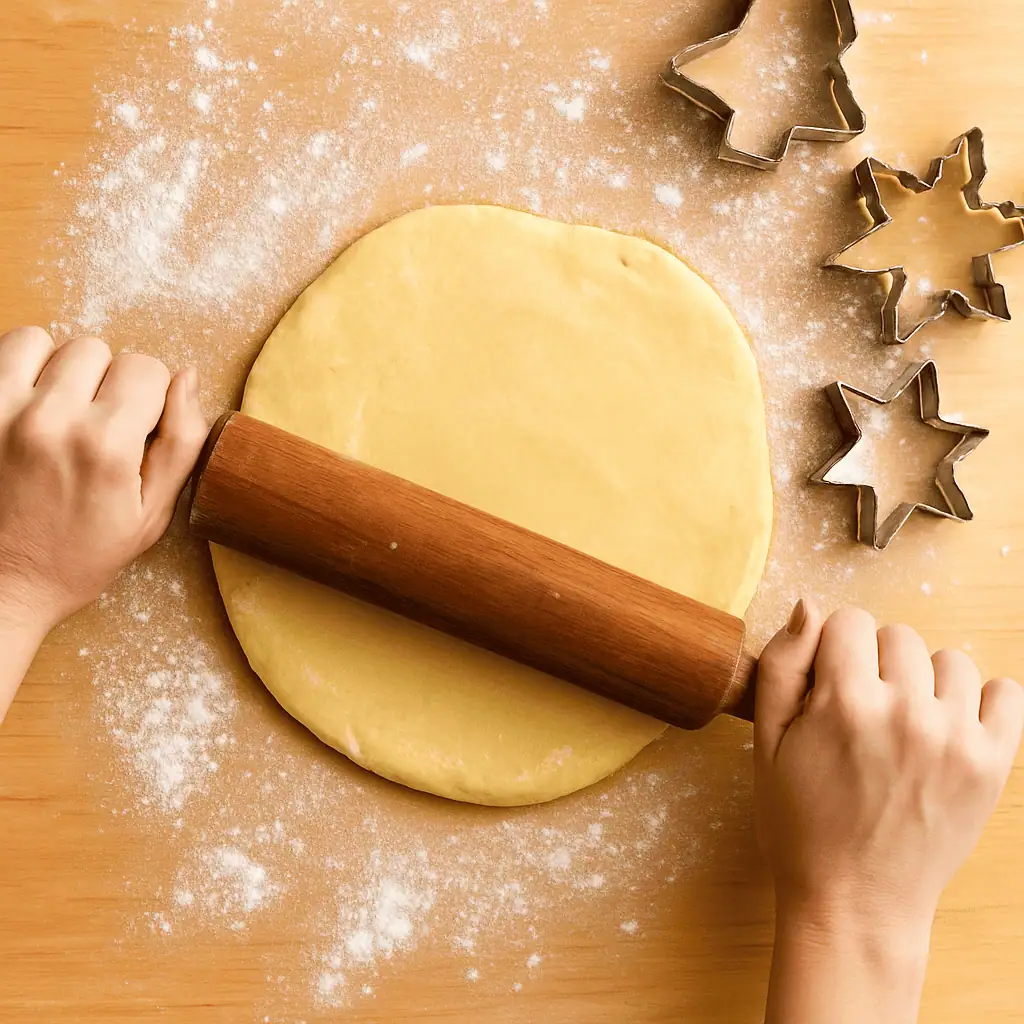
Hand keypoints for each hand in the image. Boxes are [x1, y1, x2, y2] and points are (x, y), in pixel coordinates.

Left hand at [0, 326, 207, 635]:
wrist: (0, 586)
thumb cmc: (78, 556)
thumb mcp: (152, 514)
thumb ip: (182, 443)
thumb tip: (188, 377)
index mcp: (107, 447)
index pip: (147, 368)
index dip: (150, 396)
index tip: (137, 427)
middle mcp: (52, 419)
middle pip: (99, 350)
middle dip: (106, 381)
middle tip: (96, 425)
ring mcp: (3, 409)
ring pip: (50, 341)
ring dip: (61, 369)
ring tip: (59, 412)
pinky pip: (7, 348)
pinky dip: (21, 366)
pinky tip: (28, 404)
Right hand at [755, 602, 1023, 1023]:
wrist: (855, 903)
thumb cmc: (800, 825)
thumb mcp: (766, 745)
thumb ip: (782, 667)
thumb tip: (808, 606)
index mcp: (845, 703)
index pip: (850, 621)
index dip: (832, 648)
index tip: (828, 683)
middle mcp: (907, 712)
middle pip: (897, 636)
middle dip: (874, 662)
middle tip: (862, 710)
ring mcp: (956, 738)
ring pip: (949, 660)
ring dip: (924, 679)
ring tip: (905, 720)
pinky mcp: (992, 765)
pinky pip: (1006, 695)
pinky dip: (982, 700)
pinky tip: (950, 723)